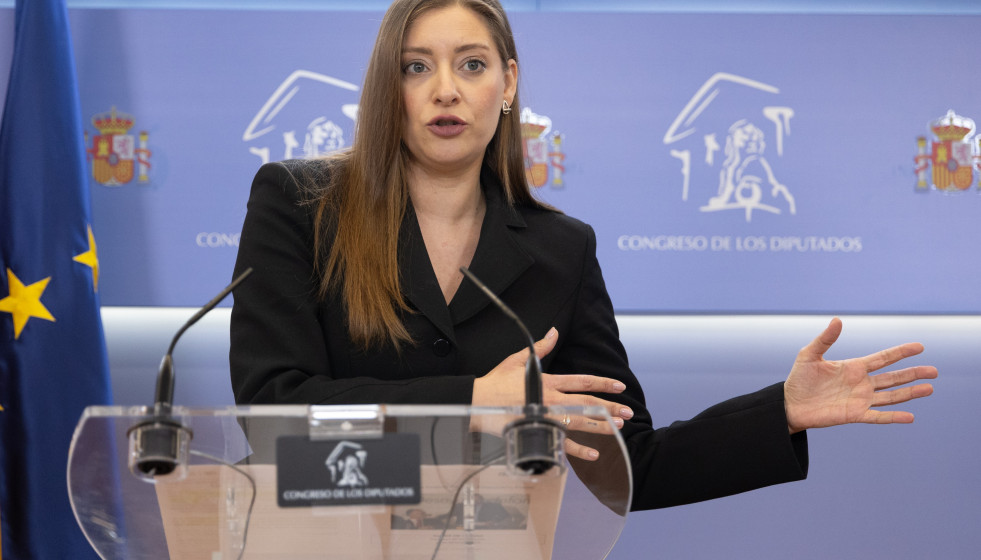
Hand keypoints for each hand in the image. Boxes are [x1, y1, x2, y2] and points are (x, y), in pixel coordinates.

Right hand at [472, 327, 632, 460]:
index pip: (582, 382)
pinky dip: (579, 451)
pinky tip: (594, 454)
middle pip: (587, 403)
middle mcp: (551, 399)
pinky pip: (562, 444)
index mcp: (548, 381)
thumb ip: (541, 347)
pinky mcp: (539, 432)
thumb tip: (554, 331)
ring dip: (601, 427)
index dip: (603, 384)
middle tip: (628, 413)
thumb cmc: (496, 381)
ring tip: (619, 430)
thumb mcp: (518, 360)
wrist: (477, 402)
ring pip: (580, 423)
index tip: (620, 387)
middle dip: (610, 408)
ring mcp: (546, 418)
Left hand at [784, 318, 936, 433]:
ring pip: (891, 396)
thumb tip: (837, 320)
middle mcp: (861, 383)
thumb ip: (825, 339)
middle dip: (913, 373)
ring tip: (929, 388)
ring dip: (910, 393)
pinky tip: (910, 416)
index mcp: (853, 367)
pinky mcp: (854, 415)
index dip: (900, 352)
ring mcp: (860, 400)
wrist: (789, 404)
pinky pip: (878, 416)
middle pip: (893, 378)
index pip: (883, 358)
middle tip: (934, 371)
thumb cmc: (799, 379)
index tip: (920, 346)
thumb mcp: (809, 355)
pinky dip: (894, 417)